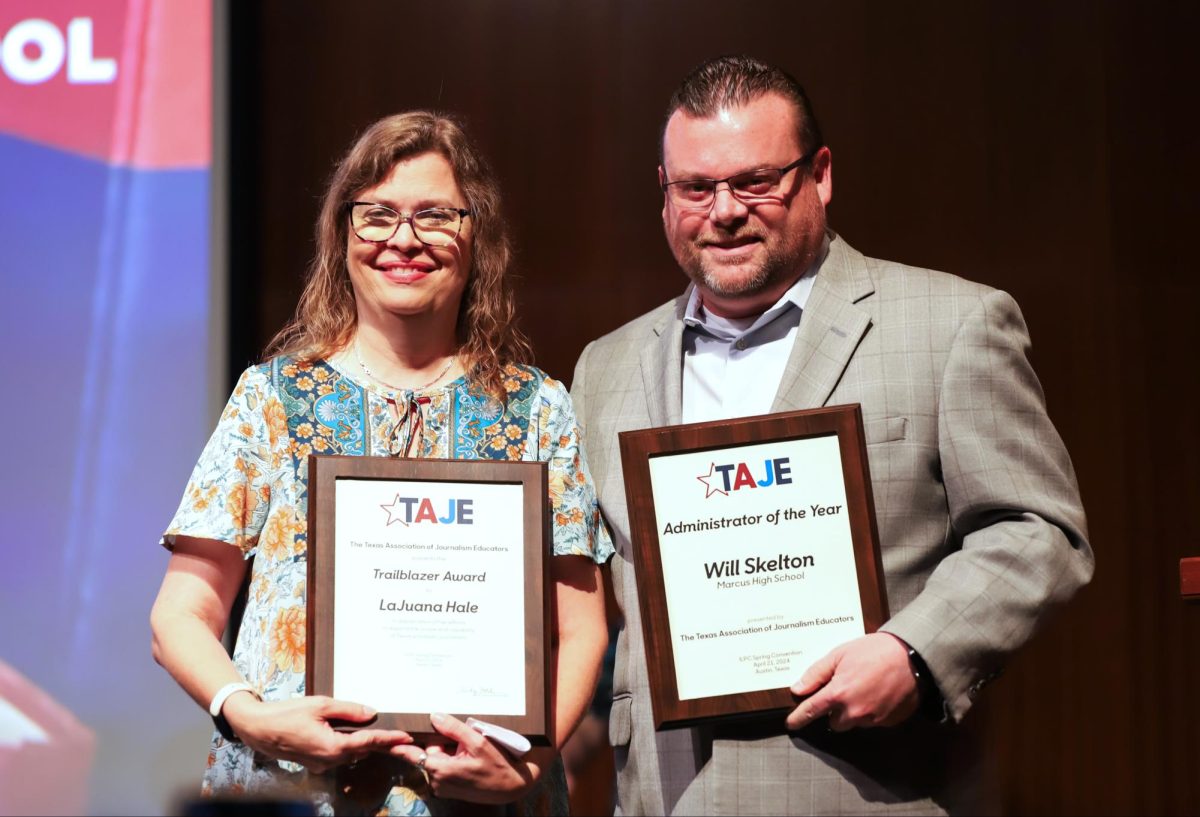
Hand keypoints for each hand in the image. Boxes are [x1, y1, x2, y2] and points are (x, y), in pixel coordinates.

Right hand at [223, 694, 412, 773]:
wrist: (257, 728)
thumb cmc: (286, 714)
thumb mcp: (320, 705)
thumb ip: (348, 710)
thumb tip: (371, 713)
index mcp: (332, 747)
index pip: (369, 742)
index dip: (390, 739)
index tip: (408, 738)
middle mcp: (329, 760)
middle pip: (364, 751)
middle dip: (385, 745)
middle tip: (407, 742)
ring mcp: (322, 763)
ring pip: (352, 753)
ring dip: (368, 745)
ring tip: (390, 736)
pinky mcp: (316, 761)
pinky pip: (339, 754)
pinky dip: (351, 745)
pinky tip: (358, 735)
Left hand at [391, 713, 536, 803]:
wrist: (511, 787)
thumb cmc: (496, 765)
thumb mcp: (478, 742)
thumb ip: (454, 729)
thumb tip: (436, 716)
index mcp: (440, 769)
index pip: (412, 755)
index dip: (399, 745)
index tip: (385, 738)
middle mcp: (437, 780)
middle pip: (430, 752)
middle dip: (443, 743)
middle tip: (464, 742)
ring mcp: (443, 787)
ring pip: (438, 760)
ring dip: (450, 752)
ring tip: (471, 753)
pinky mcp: (448, 790)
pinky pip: (444, 768)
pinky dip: (453, 761)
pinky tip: (470, 760)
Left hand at [785, 633, 918, 731]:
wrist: (913, 657)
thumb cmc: (875, 651)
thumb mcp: (840, 654)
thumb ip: (816, 674)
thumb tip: (797, 689)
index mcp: (838, 694)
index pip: (811, 712)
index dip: (798, 719)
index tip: (791, 724)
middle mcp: (854, 711)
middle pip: (834, 723)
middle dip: (835, 711)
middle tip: (843, 691)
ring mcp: (873, 719)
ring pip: (854, 723)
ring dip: (853, 712)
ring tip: (863, 688)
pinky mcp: (888, 722)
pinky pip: (872, 722)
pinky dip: (871, 712)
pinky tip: (877, 693)